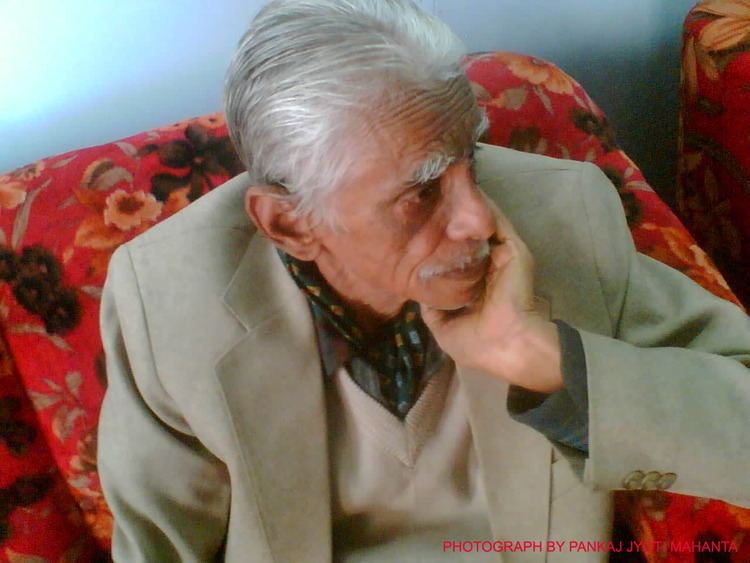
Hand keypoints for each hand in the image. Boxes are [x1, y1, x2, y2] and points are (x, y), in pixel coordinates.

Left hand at [421, 197, 562, 392]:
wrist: (506, 344)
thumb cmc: (476, 343)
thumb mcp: (443, 327)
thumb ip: (431, 308)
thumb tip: (418, 289)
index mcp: (476, 288)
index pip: (457, 260)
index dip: (441, 246)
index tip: (419, 229)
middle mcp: (489, 269)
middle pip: (468, 239)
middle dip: (451, 221)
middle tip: (430, 199)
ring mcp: (502, 256)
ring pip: (482, 227)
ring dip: (467, 208)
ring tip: (445, 185)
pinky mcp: (512, 248)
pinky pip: (497, 222)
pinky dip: (484, 207)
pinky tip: (464, 189)